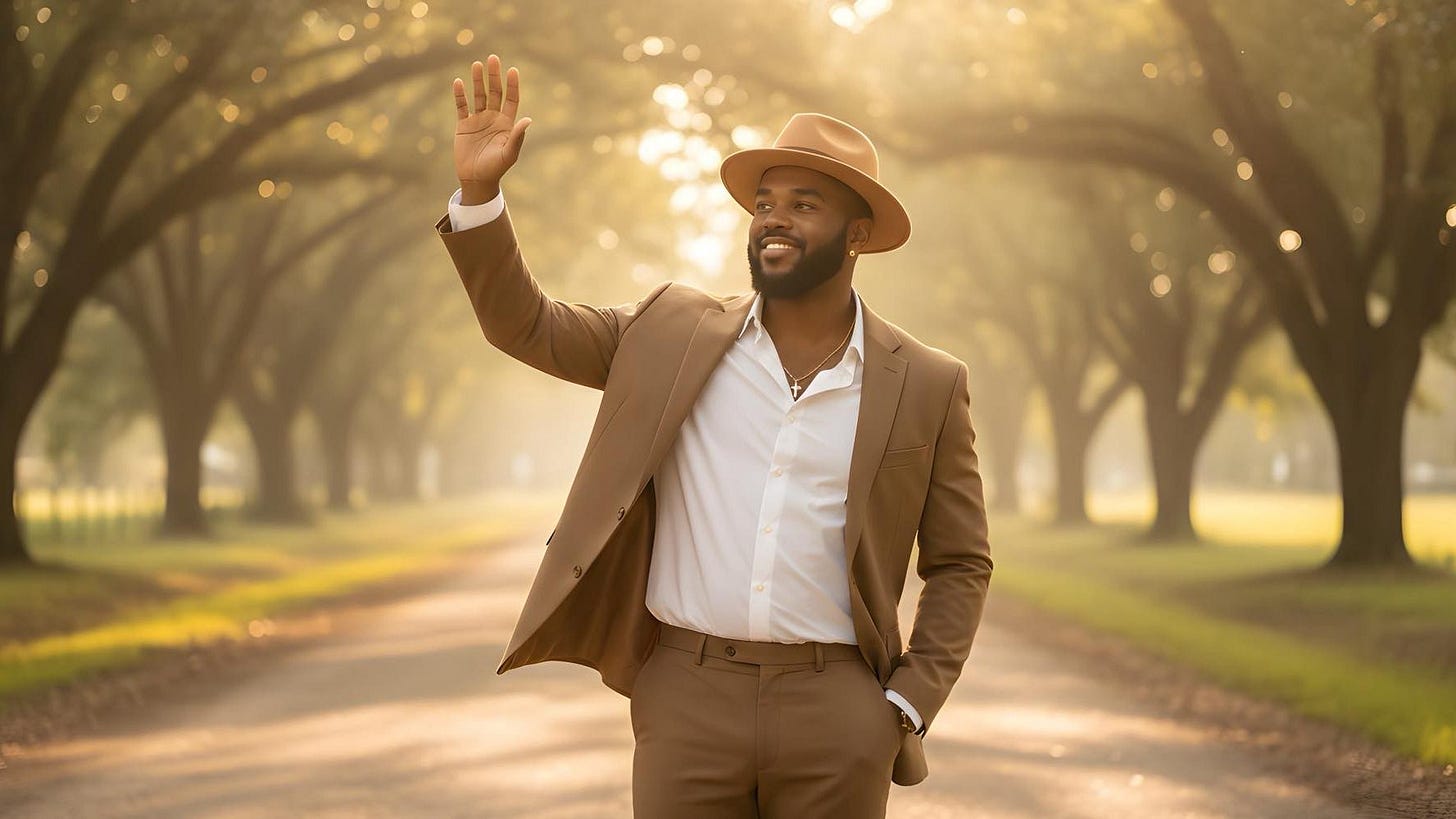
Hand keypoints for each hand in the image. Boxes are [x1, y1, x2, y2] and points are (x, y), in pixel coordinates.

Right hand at [453, 54, 531, 203]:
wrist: (476, 180)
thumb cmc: (496, 169)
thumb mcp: (509, 153)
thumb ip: (517, 136)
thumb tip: (528, 119)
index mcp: (506, 124)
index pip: (511, 99)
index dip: (512, 85)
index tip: (513, 70)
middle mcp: (493, 118)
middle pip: (494, 92)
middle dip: (494, 76)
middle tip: (493, 58)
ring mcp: (478, 120)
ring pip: (478, 96)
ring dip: (477, 81)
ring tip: (477, 64)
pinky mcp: (463, 125)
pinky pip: (461, 107)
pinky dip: (459, 95)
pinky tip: (458, 82)